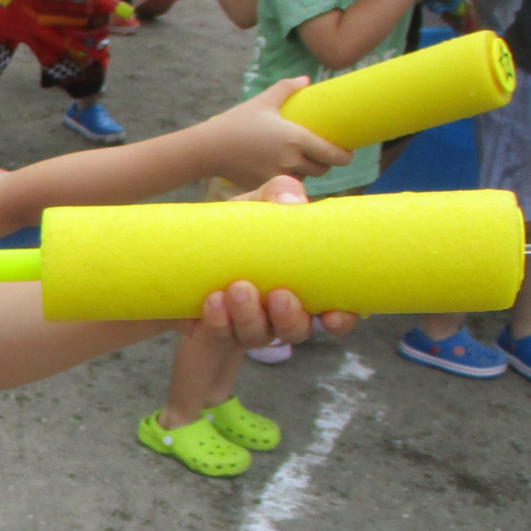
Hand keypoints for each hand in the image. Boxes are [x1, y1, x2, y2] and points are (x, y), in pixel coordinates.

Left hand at [178, 176, 360, 344]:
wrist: (189, 246)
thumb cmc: (240, 227)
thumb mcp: (258, 205)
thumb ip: (279, 194)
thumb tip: (293, 201)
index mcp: (304, 288)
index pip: (335, 315)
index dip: (341, 321)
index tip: (333, 316)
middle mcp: (280, 315)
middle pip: (295, 331)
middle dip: (289, 318)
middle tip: (278, 294)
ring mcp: (247, 326)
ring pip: (256, 336)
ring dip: (249, 315)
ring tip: (237, 287)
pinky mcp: (215, 331)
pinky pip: (219, 335)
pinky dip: (218, 319)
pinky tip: (213, 299)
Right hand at [196, 77, 351, 186]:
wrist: (208, 148)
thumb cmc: (237, 122)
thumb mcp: (263, 101)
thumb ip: (287, 88)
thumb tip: (305, 80)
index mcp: (296, 139)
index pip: (332, 154)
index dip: (344, 156)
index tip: (348, 154)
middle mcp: (291, 160)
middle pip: (322, 169)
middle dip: (325, 164)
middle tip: (323, 156)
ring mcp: (277, 176)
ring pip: (304, 179)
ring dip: (306, 172)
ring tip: (302, 162)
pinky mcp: (264, 185)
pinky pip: (284, 185)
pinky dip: (287, 179)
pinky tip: (281, 170)